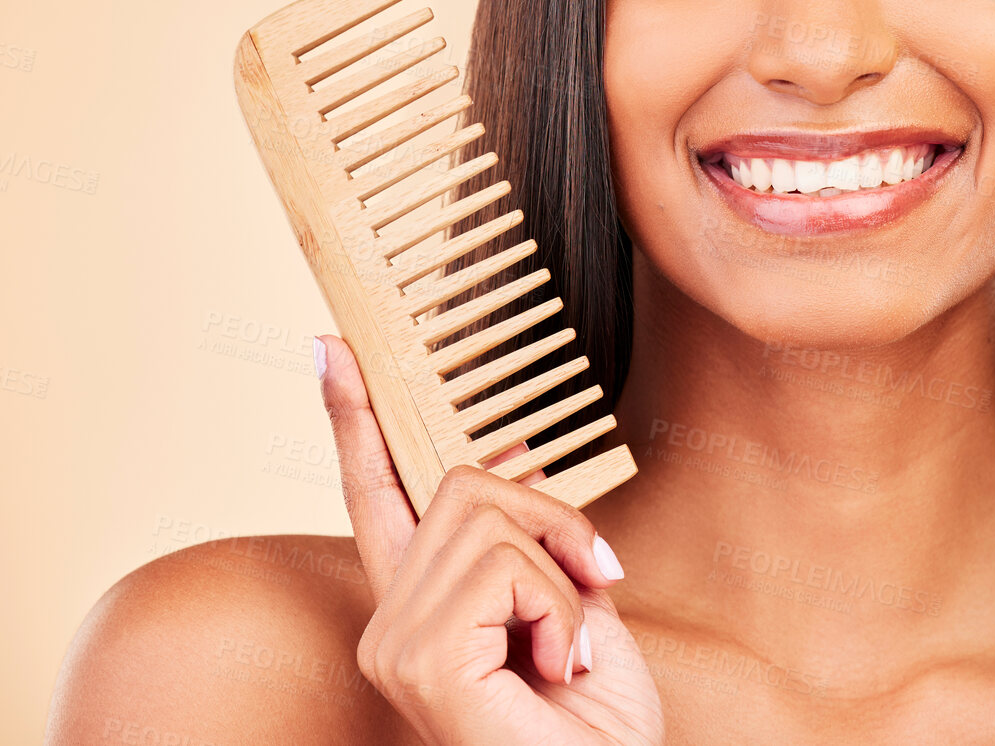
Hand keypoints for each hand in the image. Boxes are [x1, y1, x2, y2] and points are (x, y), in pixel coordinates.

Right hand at [317, 333, 663, 745]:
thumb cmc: (594, 721)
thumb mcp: (569, 600)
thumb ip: (529, 534)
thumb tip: (510, 446)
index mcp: (419, 606)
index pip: (376, 495)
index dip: (357, 420)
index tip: (334, 350)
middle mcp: (389, 624)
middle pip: (464, 486)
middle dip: (551, 520)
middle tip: (597, 580)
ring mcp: (396, 644)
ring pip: (490, 517)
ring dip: (562, 572)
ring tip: (571, 646)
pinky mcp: (422, 659)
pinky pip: (507, 565)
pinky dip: (560, 607)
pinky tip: (560, 666)